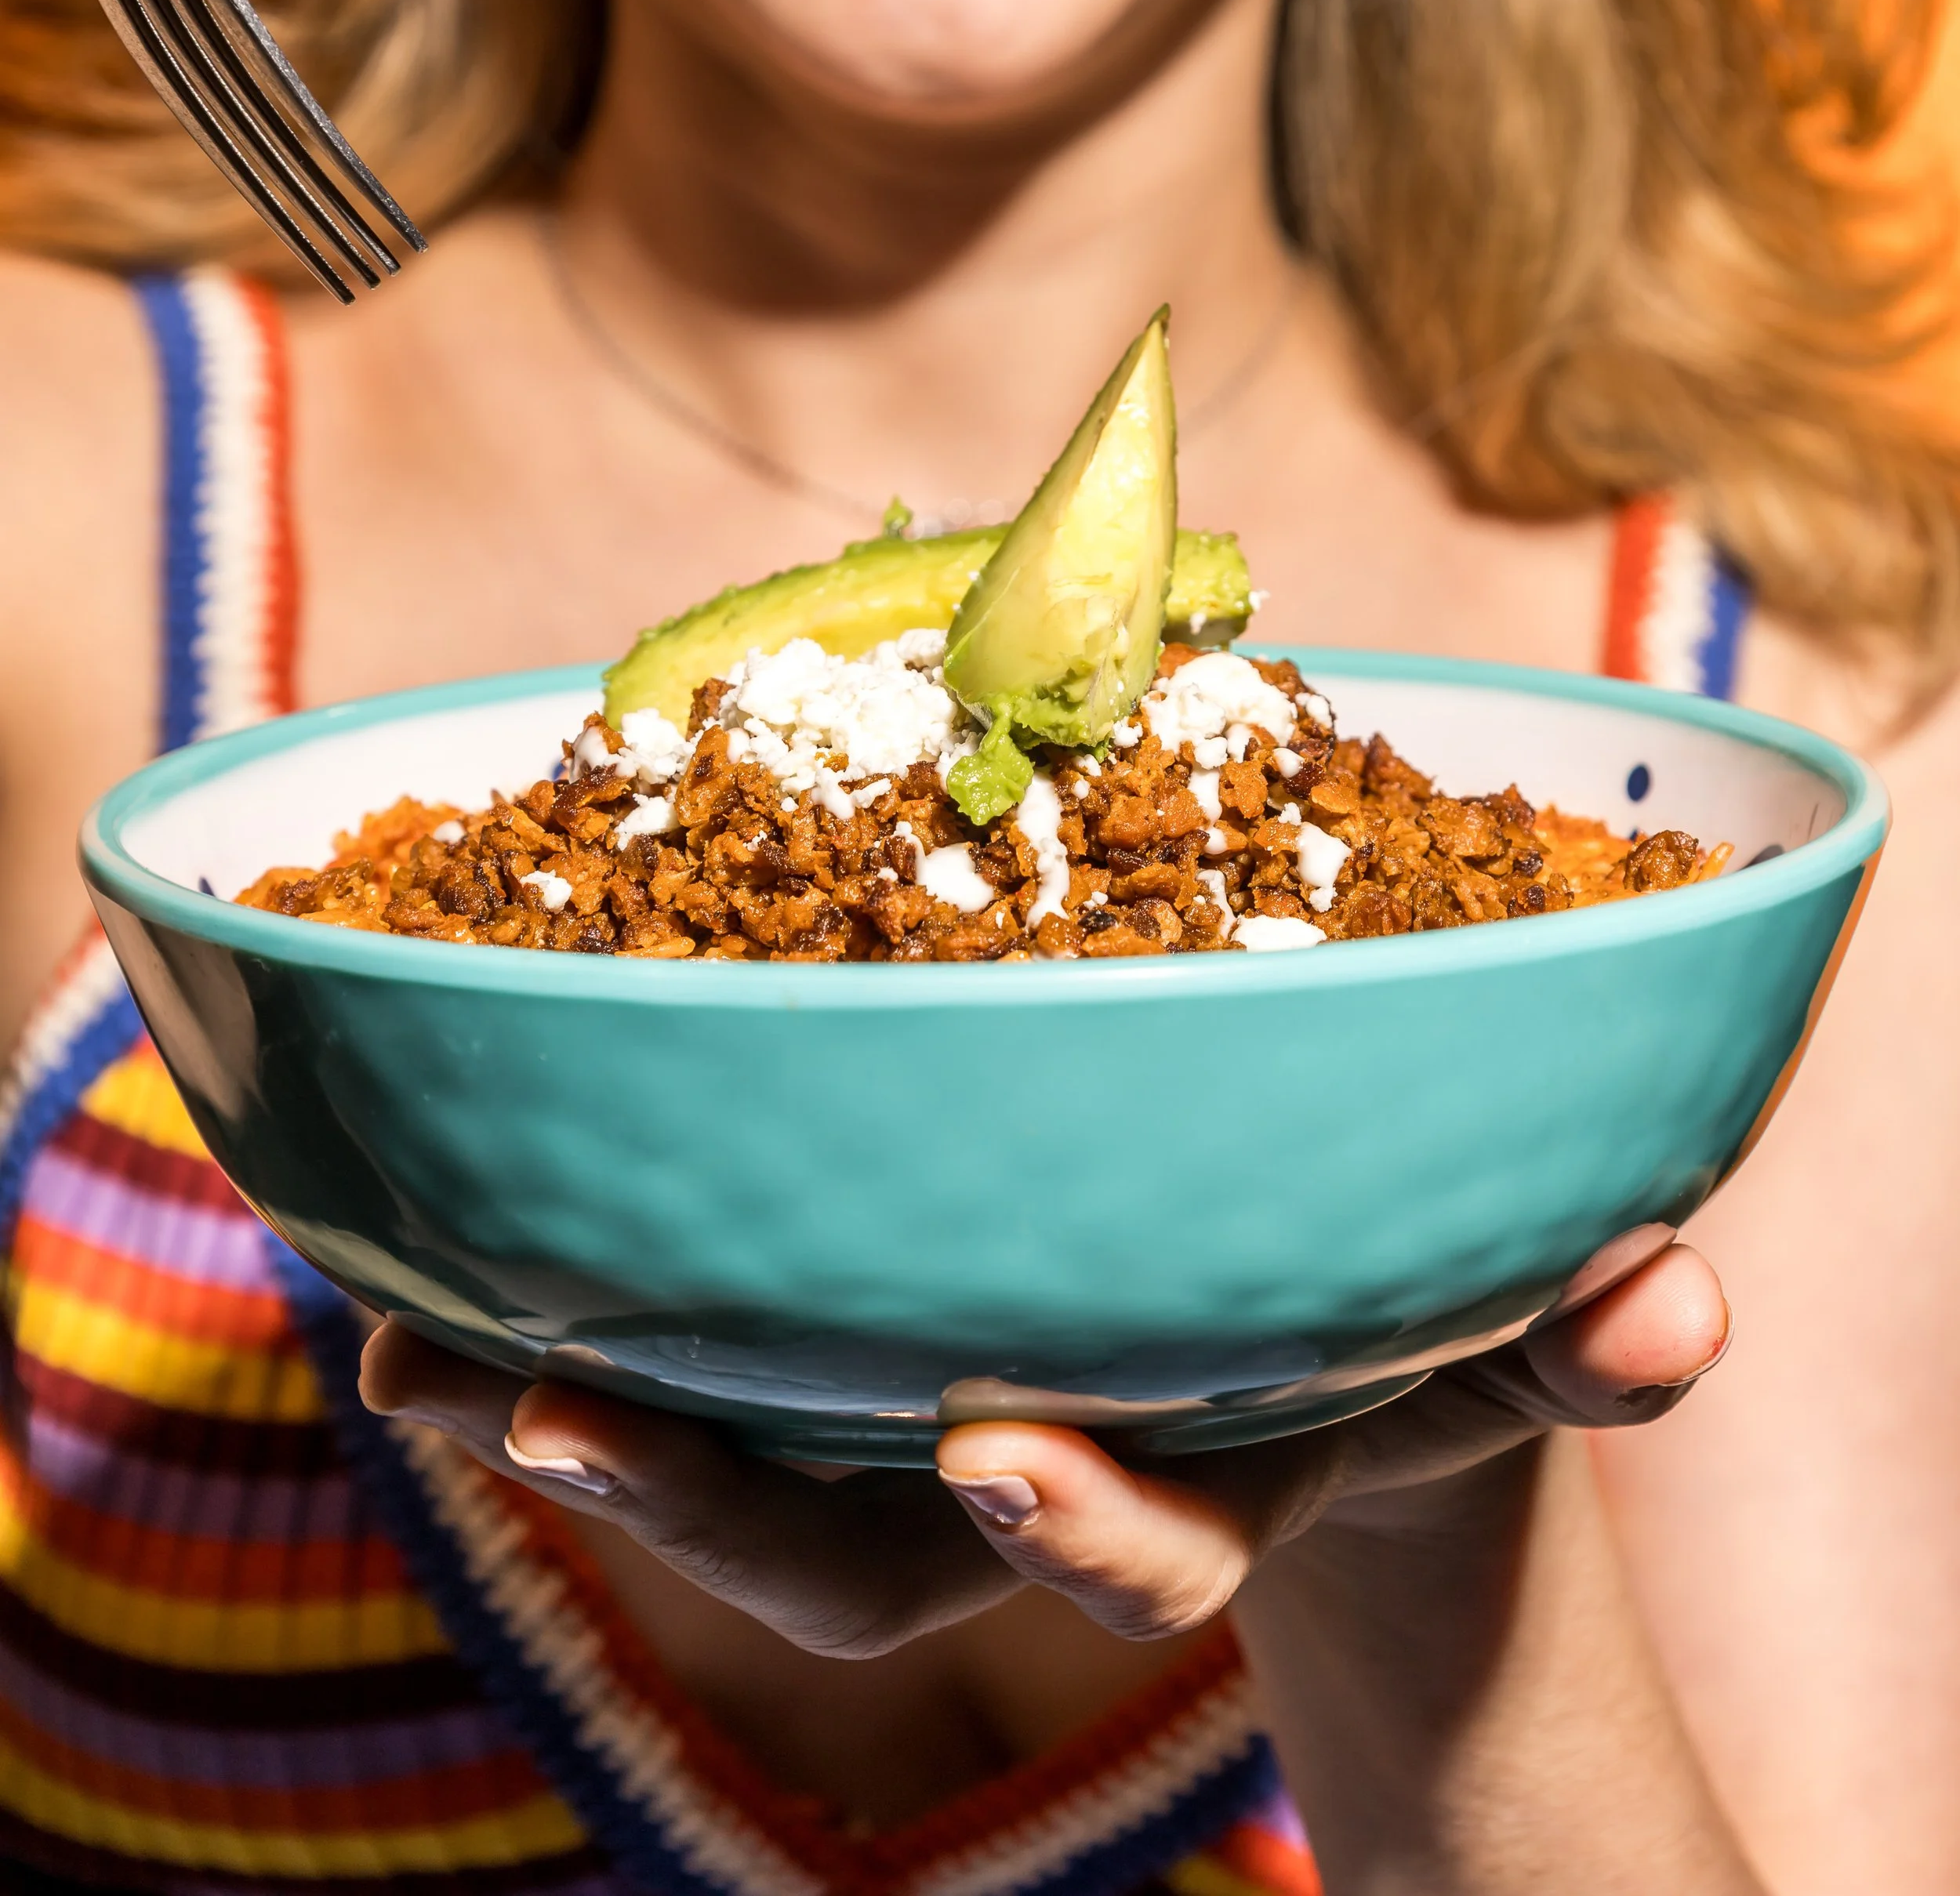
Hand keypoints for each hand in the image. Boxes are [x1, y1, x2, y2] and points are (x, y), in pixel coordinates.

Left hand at [357, 1238, 1730, 1655]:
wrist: (1286, 1332)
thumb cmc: (1385, 1318)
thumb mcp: (1497, 1322)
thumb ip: (1579, 1332)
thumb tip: (1682, 1300)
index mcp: (1187, 1473)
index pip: (1121, 1550)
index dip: (1068, 1530)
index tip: (995, 1451)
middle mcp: (1014, 1473)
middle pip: (845, 1554)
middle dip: (702, 1508)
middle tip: (555, 1420)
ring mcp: (893, 1418)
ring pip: (718, 1463)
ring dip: (560, 1419)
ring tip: (395, 1359)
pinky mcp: (808, 1329)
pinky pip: (666, 1335)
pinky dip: (534, 1299)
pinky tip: (400, 1246)